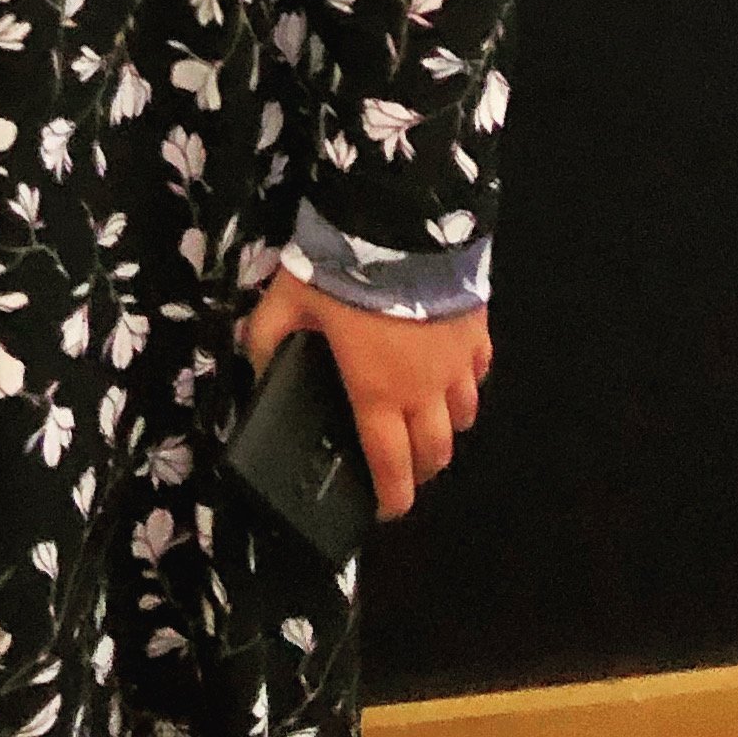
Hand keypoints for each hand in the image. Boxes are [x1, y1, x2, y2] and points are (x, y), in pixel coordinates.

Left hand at [240, 266, 490, 519]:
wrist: (400, 227)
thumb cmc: (341, 271)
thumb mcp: (285, 302)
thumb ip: (266, 339)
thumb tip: (258, 370)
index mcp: (377, 393)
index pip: (390, 465)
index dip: (391, 498)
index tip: (384, 509)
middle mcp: (425, 391)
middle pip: (434, 453)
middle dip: (419, 469)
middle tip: (399, 465)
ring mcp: (459, 366)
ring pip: (462, 419)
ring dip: (443, 429)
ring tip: (421, 419)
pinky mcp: (479, 335)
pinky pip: (477, 376)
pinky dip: (464, 385)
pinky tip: (447, 373)